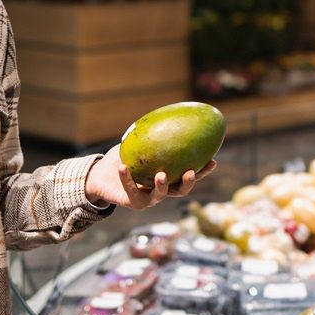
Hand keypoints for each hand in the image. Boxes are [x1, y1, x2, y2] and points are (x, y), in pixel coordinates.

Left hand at [84, 144, 217, 209]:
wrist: (102, 175)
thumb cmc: (124, 157)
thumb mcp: (139, 143)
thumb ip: (153, 133)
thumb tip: (170, 113)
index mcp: (168, 177)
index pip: (187, 175)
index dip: (202, 171)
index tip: (212, 161)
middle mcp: (161, 189)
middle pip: (180, 190)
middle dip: (187, 184)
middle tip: (190, 172)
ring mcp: (148, 198)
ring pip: (160, 195)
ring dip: (162, 186)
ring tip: (161, 175)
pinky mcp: (132, 202)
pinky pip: (131, 190)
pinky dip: (127, 179)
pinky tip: (123, 167)